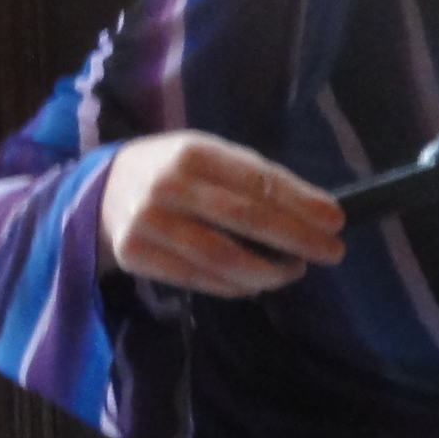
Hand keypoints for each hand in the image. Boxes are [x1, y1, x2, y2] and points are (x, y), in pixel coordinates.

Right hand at [98, 131, 345, 295]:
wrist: (102, 191)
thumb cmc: (173, 171)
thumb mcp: (207, 156)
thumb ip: (250, 179)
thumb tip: (312, 211)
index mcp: (193, 151)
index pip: (258, 181)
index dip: (301, 202)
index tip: (335, 221)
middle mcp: (168, 186)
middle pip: (245, 218)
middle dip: (296, 238)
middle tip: (331, 252)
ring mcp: (148, 223)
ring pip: (222, 257)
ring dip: (269, 270)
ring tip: (296, 270)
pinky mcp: (136, 256)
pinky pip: (199, 279)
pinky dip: (236, 286)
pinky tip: (258, 282)